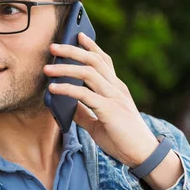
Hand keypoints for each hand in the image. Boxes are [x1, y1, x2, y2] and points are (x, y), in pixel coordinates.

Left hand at [43, 33, 160, 168]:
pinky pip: (85, 94)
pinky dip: (67, 89)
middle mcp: (116, 88)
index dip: (91, 46)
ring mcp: (114, 97)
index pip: (104, 60)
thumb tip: (66, 106)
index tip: (78, 35)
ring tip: (48, 68)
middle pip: (94, 60)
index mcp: (116, 89)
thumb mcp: (98, 123)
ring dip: (66, 67)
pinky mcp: (110, 110)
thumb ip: (84, 112)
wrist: (141, 154)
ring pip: (89, 72)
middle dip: (73, 51)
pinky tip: (53, 88)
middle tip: (54, 45)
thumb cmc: (122, 139)